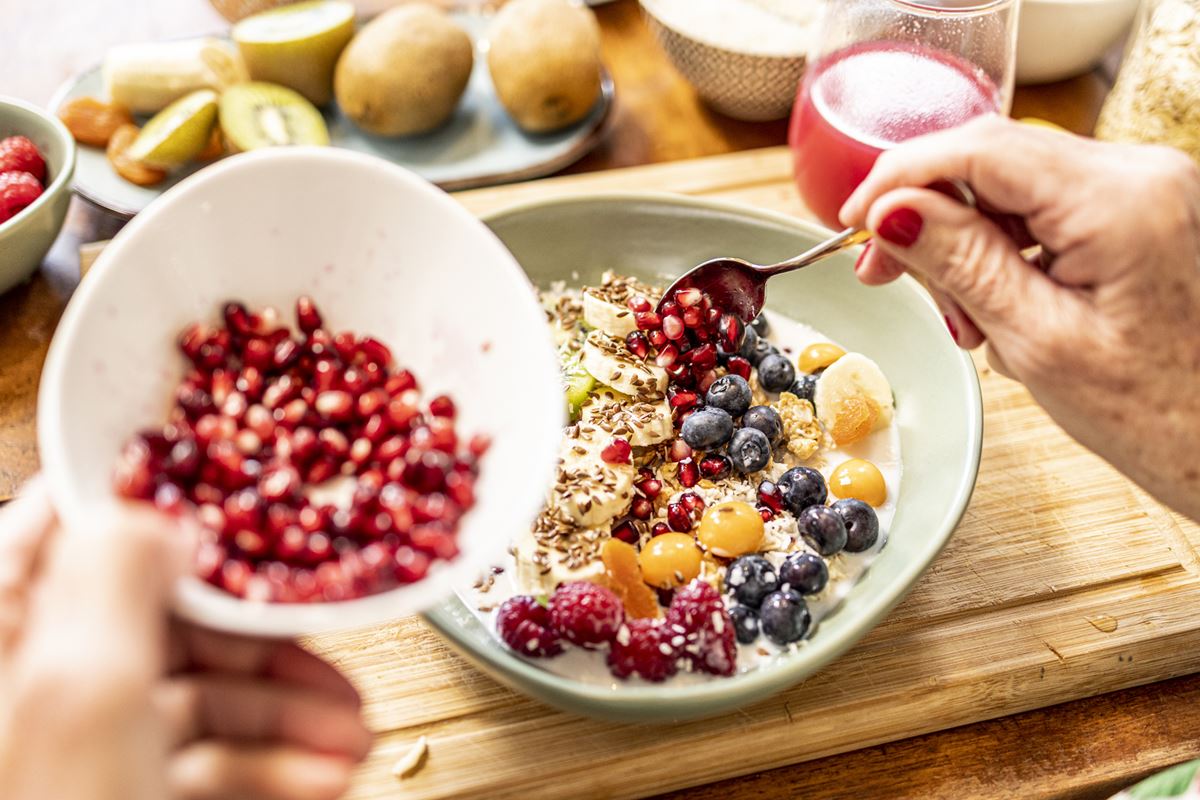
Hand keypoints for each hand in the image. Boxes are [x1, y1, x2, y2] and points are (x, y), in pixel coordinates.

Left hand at [0, 479, 371, 799]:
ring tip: (356, 741)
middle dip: (269, 643)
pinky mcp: (125, 784)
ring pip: (200, 690)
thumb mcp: (83, 690)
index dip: (174, 509)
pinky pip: (204, 758)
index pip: (78, 522)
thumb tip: (164, 508)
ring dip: (289, 712)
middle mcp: (39, 668)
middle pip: (169, 613)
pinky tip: (325, 778)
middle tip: (341, 663)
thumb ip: (117, 569)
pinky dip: (271, 765)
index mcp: (5, 623)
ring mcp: (85, 733)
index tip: (258, 517)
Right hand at [839, 115, 1199, 520]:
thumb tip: (892, 212)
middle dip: (928, 214)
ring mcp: (1144, 189)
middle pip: (994, 159)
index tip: (854, 220)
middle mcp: (1139, 173)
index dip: (901, 176)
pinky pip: (1048, 207)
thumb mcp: (1037, 340)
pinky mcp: (1140, 212)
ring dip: (965, 240)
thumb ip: (961, 261)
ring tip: (962, 318)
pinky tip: (994, 303)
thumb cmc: (1159, 412)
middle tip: (884, 274)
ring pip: (1014, 184)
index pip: (980, 147)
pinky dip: (1004, 247)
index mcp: (1119, 198)